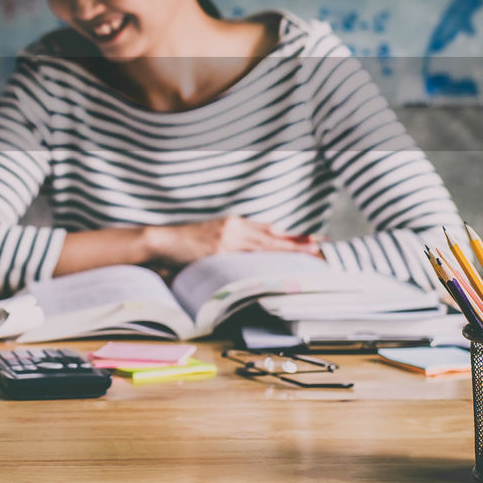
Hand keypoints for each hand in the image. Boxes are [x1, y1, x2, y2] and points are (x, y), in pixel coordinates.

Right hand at [146, 215, 320, 265]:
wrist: (161, 241)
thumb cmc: (183, 243)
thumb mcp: (211, 236)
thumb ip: (232, 240)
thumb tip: (253, 249)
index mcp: (232, 224)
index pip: (267, 230)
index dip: (289, 236)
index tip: (310, 239)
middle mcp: (234, 227)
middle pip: (272, 236)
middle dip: (297, 242)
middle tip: (321, 245)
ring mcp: (228, 238)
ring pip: (266, 244)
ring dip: (290, 248)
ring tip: (311, 252)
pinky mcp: (220, 248)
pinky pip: (249, 254)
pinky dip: (268, 256)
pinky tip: (283, 258)